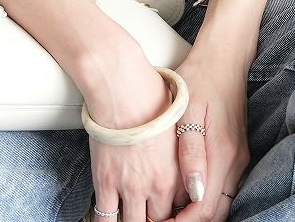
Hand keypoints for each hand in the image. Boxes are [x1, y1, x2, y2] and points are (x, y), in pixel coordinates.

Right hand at [87, 61, 190, 221]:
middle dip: (157, 217)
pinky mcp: (105, 182)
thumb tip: (190, 166)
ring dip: (136, 220)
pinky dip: (107, 221)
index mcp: (176, 174)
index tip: (169, 205)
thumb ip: (185, 154)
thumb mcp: (180, 125)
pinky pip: (105, 217)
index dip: (177, 209)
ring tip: (133, 213)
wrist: (122, 87)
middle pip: (160, 219)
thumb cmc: (150, 97)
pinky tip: (111, 216)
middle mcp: (155, 186)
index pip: (183, 208)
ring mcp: (129, 186)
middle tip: (150, 209)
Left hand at [161, 47, 251, 221]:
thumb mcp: (188, 111)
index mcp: (222, 154)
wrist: (224, 56)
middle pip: (216, 213)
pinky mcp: (235, 151)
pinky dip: (205, 198)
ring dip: (197, 213)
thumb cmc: (200, 78)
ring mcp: (238, 157)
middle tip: (159, 221)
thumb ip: (191, 153)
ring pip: (221, 202)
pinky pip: (223, 187)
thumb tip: (194, 193)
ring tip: (167, 212)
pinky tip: (184, 192)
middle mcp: (235, 161)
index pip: (205, 209)